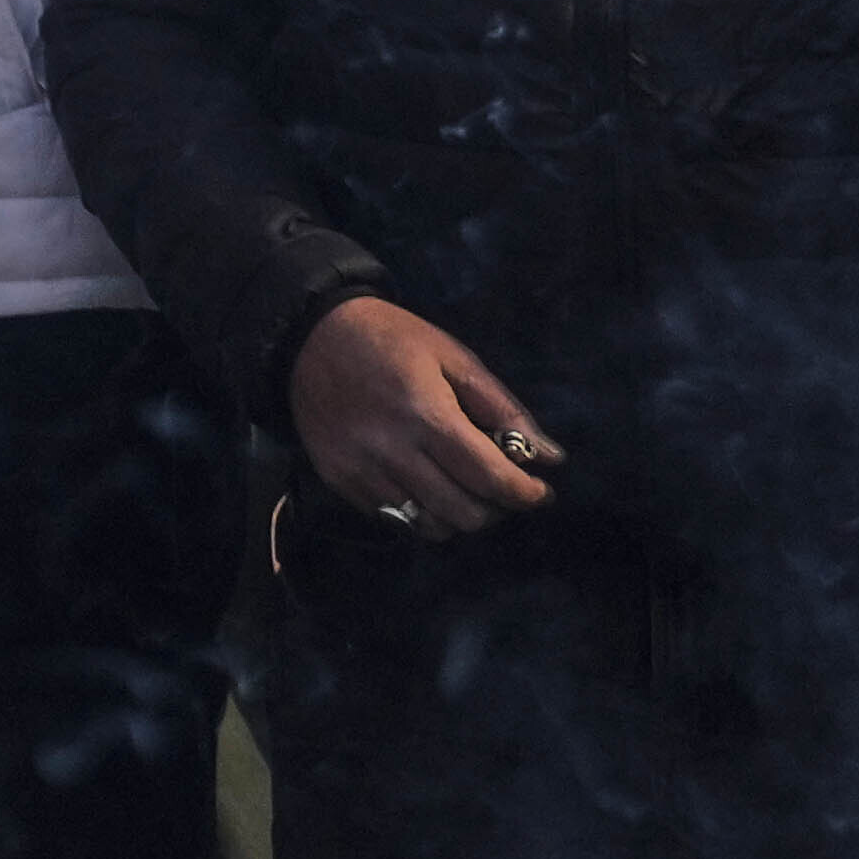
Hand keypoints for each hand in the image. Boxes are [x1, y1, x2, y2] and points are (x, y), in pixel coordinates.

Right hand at [289, 295, 563, 534]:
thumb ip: (504, 409)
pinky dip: (418, 511)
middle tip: (497, 487)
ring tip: (460, 489)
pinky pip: (393, 518)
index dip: (524, 493)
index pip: (489, 478)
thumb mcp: (455, 357)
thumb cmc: (392, 339)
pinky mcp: (338, 478)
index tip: (539, 491)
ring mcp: (360, 468)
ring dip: (456, 515)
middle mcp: (391, 449)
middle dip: (494, 507)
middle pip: (463, 513)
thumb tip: (550, 457)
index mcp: (426, 413)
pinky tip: (422, 483)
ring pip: (429, 526)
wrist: (309, 333)